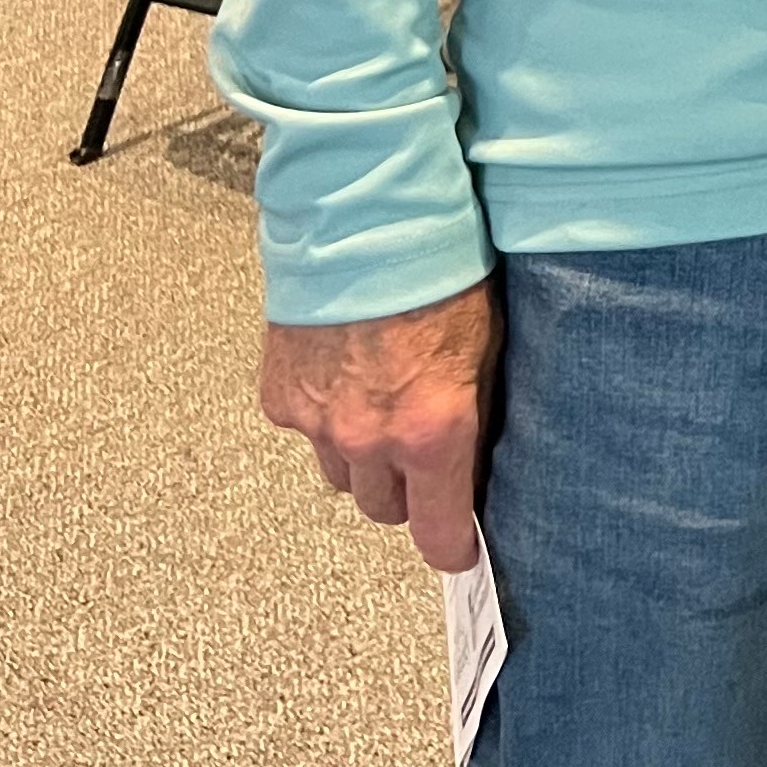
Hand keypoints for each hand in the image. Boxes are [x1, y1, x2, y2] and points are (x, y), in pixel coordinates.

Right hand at [260, 280, 502, 572]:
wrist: (365, 218)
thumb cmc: (442, 268)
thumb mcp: (487, 343)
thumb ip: (476, 410)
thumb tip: (476, 456)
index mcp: (432, 432)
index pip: (435, 532)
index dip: (450, 546)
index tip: (458, 548)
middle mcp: (370, 439)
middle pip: (384, 509)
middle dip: (407, 492)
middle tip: (422, 455)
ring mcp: (317, 422)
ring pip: (342, 475)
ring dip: (363, 458)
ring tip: (381, 404)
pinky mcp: (280, 397)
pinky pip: (305, 432)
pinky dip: (323, 416)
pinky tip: (344, 373)